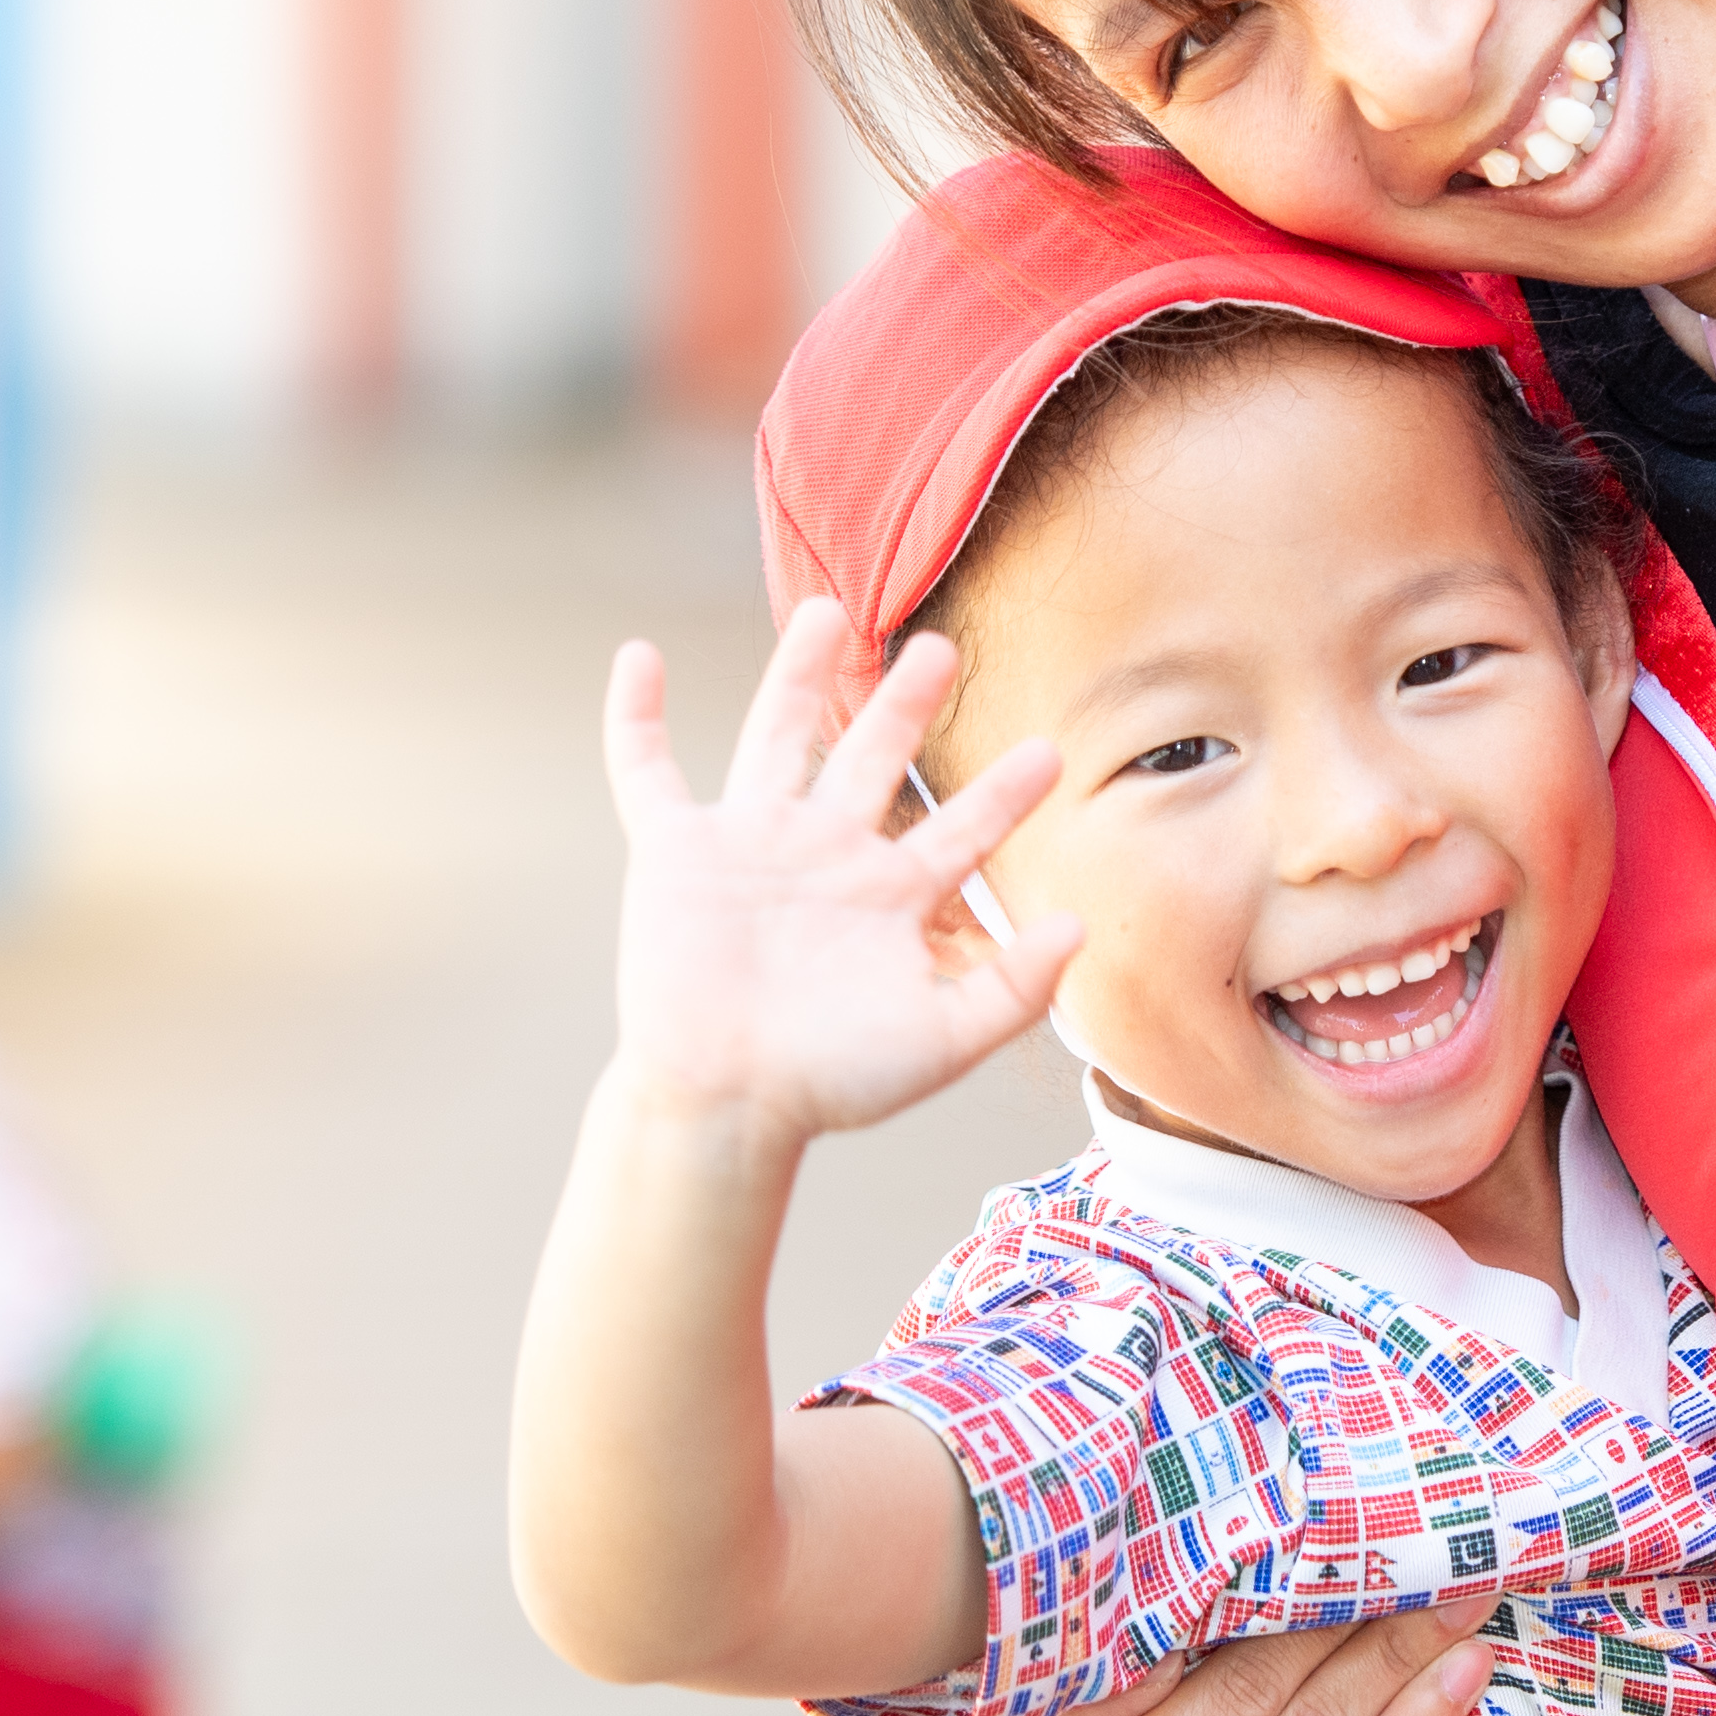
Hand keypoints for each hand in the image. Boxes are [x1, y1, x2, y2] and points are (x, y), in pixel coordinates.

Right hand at [600, 602, 1077, 1149]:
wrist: (729, 1107)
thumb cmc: (833, 1083)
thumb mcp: (943, 1040)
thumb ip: (1016, 989)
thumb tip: (1080, 926)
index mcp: (891, 896)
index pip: (960, 827)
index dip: (1004, 792)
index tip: (1052, 751)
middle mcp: (826, 856)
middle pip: (872, 756)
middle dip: (906, 702)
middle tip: (943, 646)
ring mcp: (750, 845)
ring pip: (777, 736)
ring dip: (795, 673)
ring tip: (826, 608)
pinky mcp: (676, 852)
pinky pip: (646, 772)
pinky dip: (635, 718)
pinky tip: (636, 657)